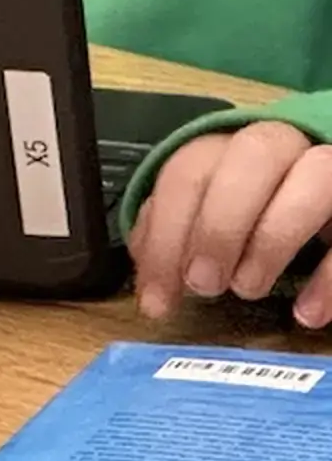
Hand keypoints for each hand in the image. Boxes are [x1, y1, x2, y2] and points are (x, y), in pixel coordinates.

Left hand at [129, 123, 331, 327]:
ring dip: (273, 236)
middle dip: (220, 221)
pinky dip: (330, 277)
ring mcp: (330, 170)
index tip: (156, 299)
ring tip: (248, 289)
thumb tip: (147, 261)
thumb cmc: (264, 211)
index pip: (191, 167)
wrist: (327, 200)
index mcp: (233, 147)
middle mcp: (286, 147)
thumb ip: (182, 228)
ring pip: (315, 175)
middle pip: (253, 154)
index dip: (166, 232)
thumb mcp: (218, 215)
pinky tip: (306, 313)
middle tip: (204, 285)